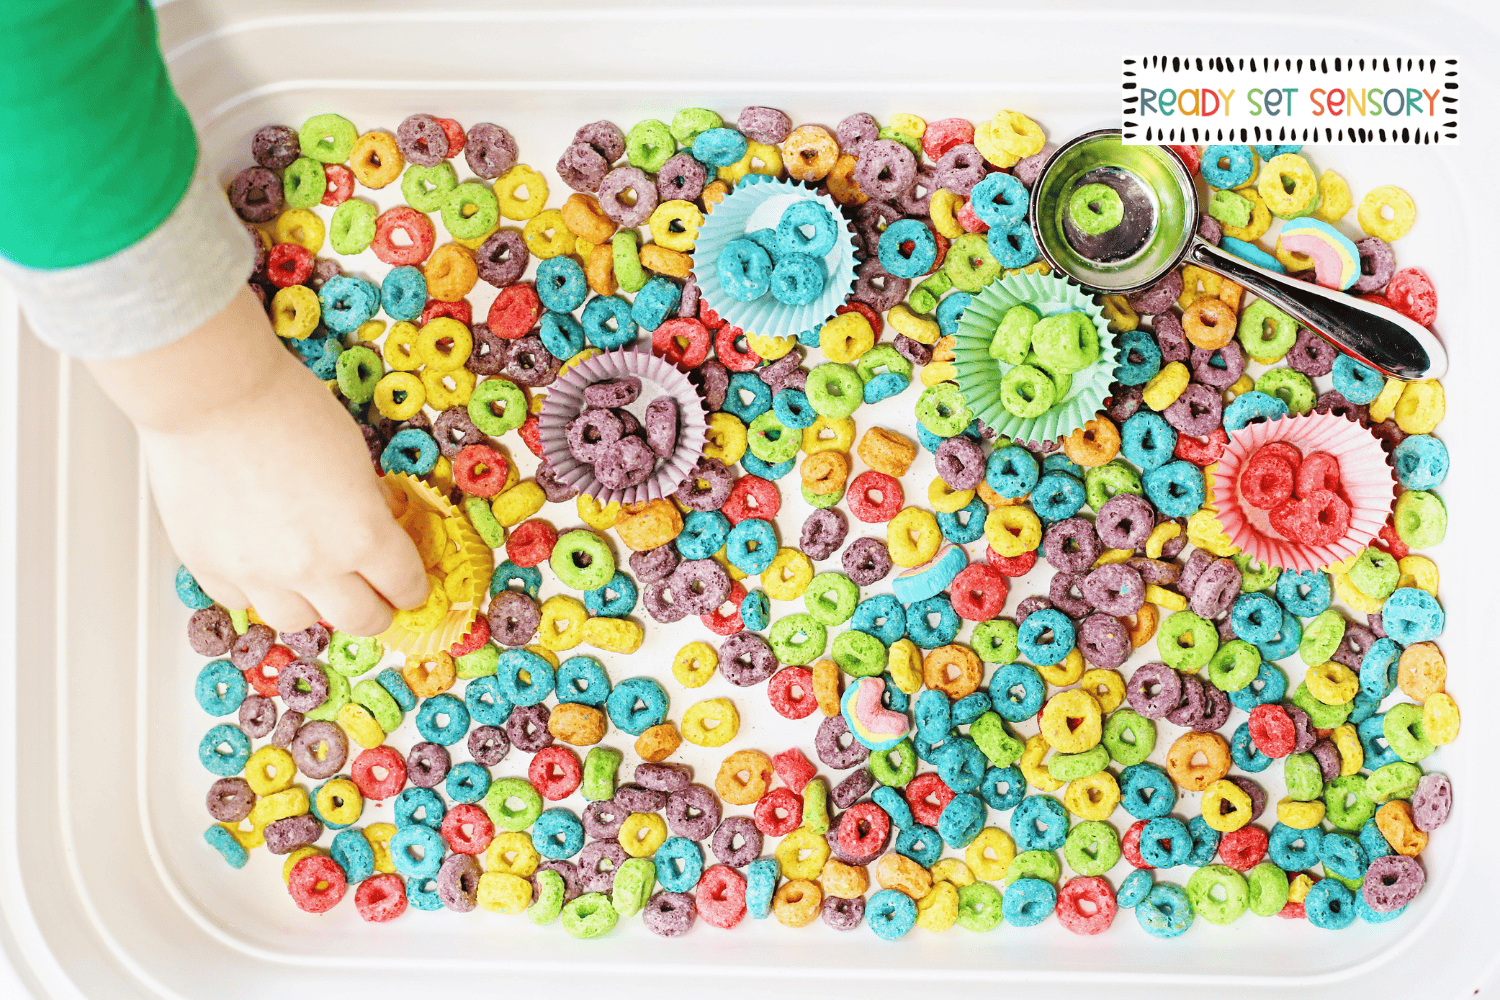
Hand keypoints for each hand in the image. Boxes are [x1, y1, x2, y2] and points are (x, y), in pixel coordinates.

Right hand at [88, 286, 427, 634]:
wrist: (211, 395)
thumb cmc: (286, 407)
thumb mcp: (354, 456)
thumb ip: (368, 503)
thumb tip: (378, 525)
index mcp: (361, 536)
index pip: (403, 585)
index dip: (411, 589)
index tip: (409, 589)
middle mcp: (313, 566)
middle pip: (359, 619)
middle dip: (374, 610)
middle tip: (373, 599)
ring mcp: (258, 574)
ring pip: (298, 620)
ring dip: (312, 605)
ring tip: (312, 582)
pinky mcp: (209, 567)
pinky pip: (241, 601)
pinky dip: (256, 590)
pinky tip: (260, 565)